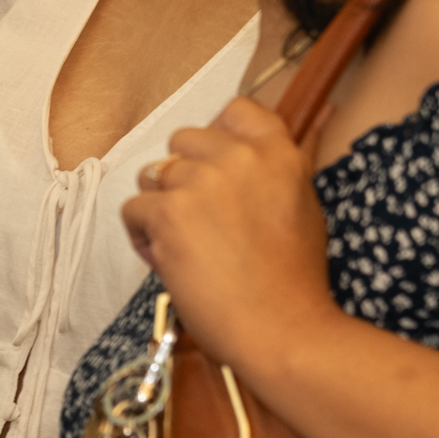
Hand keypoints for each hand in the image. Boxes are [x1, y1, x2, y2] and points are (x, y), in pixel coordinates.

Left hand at [121, 95, 335, 376]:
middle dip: (183, 176)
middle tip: (203, 219)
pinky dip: (143, 234)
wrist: (281, 328)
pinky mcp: (169, 213)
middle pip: (183, 141)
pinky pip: (134, 209)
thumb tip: (304, 121)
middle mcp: (239, 157)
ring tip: (189, 245)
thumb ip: (283, 166)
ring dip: (161, 207)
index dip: (217, 137)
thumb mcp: (305, 206)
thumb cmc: (293, 278)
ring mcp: (201, 182)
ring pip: (153, 175)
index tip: (217, 166)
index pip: (235, 109)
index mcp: (278, 152)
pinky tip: (170, 260)